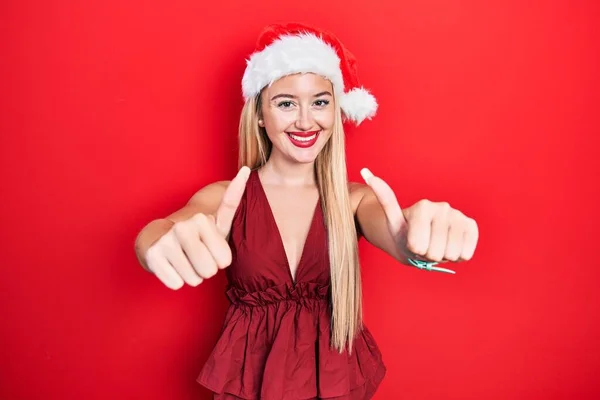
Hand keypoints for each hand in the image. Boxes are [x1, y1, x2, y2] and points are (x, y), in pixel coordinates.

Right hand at [145, 166, 250, 288]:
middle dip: (205, 270)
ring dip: (190, 275)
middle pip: (209, 271)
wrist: (157, 238)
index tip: (210, 248)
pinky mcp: (153, 257)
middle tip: (196, 256)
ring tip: (184, 260)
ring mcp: (166, 242)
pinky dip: (176, 280)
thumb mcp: (217, 221)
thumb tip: (246, 170)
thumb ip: (232, 200)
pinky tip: (171, 266)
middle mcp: (183, 228)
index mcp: (202, 220)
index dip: (219, 260)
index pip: (224, 261)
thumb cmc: (196, 233)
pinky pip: (176, 284)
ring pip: (193, 280)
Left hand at [361, 168, 478, 271]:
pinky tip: (450, 245)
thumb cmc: (404, 233)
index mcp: (422, 206)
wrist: (421, 239)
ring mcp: (459, 215)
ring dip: (442, 256)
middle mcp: (442, 206)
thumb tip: (365, 171)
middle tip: (424, 244)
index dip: (413, 249)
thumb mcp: (391, 221)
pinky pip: (466, 253)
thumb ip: (384, 198)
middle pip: (434, 251)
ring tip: (435, 245)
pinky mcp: (471, 226)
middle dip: (427, 254)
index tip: (410, 241)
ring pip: (451, 253)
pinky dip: (457, 256)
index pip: (417, 246)